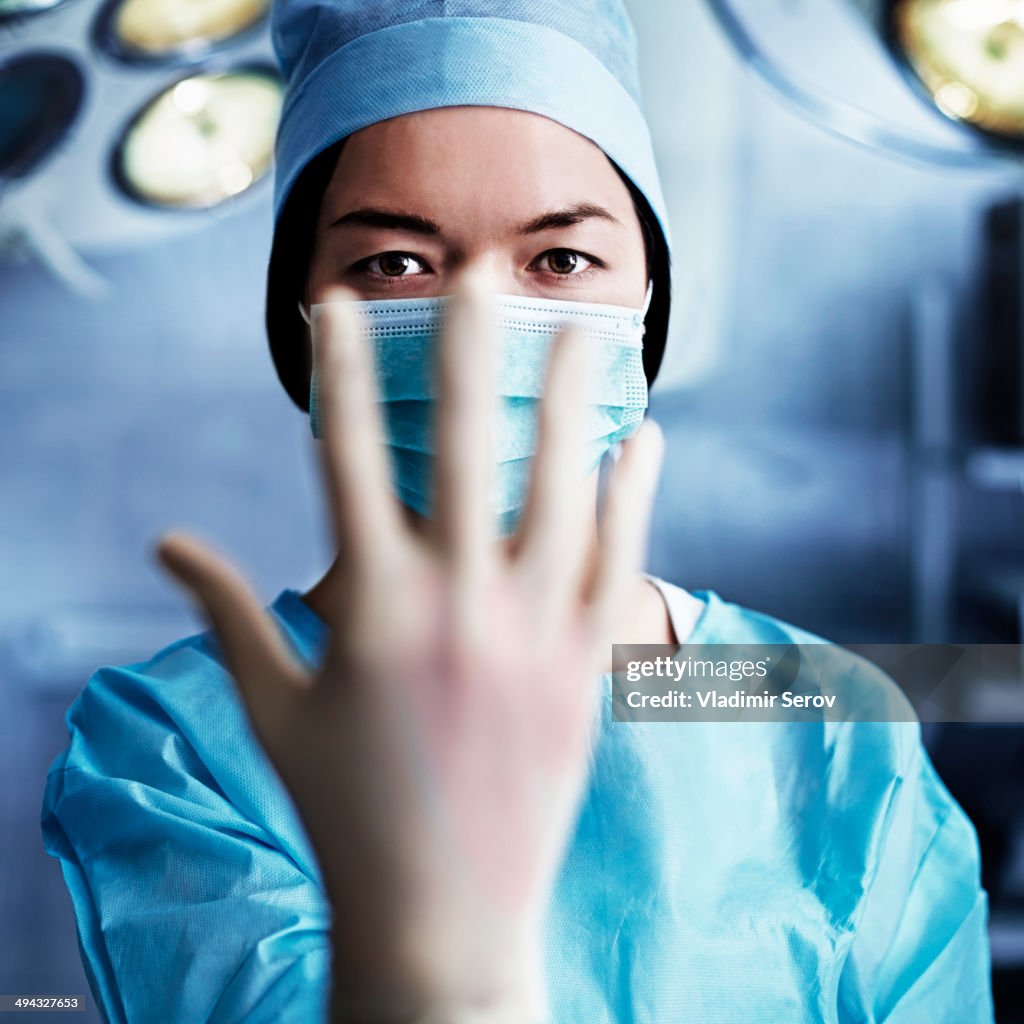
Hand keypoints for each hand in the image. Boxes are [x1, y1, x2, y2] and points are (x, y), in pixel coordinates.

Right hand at [155, 270, 664, 1020]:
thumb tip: (166, 543)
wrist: (441, 912)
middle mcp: (453, 604)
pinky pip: (617, 557)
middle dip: (465, 352)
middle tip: (482, 274)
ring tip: (581, 331)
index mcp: (368, 607)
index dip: (336, 370)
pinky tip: (643, 436)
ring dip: (568, 402)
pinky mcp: (586, 663)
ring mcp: (531, 631)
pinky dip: (633, 490)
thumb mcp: (273, 707)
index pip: (342, 457)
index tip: (336, 302)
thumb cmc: (344, 805)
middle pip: (458, 448)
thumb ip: (226, 611)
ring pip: (559, 488)